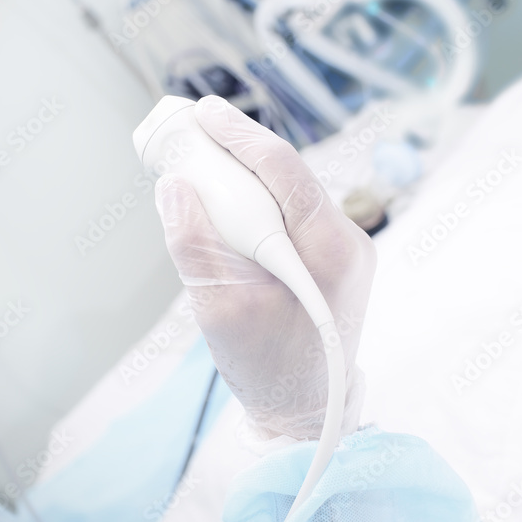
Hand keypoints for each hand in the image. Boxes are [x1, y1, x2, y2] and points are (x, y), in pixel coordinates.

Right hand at [155, 96, 376, 440]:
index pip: (286, 171)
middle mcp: (347, 240)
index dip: (241, 135)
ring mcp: (344, 247)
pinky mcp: (330, 255)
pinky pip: (288, 212)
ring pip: (287, 190)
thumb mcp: (219, 309)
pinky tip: (224, 200)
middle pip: (287, 174)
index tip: (203, 113)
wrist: (305, 407)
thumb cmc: (266, 368)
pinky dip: (254, 201)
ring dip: (244, 175)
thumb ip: (194, 244)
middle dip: (237, 149)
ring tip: (200, 162)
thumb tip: (173, 187)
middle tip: (192, 130)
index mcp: (331, 251)